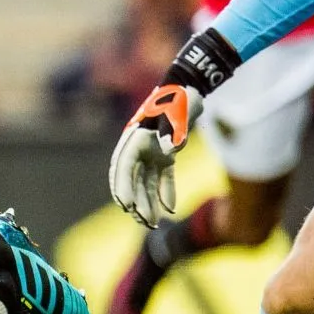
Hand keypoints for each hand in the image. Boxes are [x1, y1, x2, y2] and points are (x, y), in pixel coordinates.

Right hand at [108, 82, 201, 227]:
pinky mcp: (164, 155)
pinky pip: (161, 178)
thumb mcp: (178, 111)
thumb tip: (169, 150)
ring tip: (153, 224)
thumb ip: (172, 130)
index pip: (124, 166)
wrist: (190, 89)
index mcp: (135, 138)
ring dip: (148, 203)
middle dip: (136, 202)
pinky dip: (165, 192)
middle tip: (143, 222)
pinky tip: (170, 209)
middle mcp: (139, 148)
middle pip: (132, 179)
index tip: (127, 205)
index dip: (123, 186)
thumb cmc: (180, 99)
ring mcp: (151, 152)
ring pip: (145, 183)